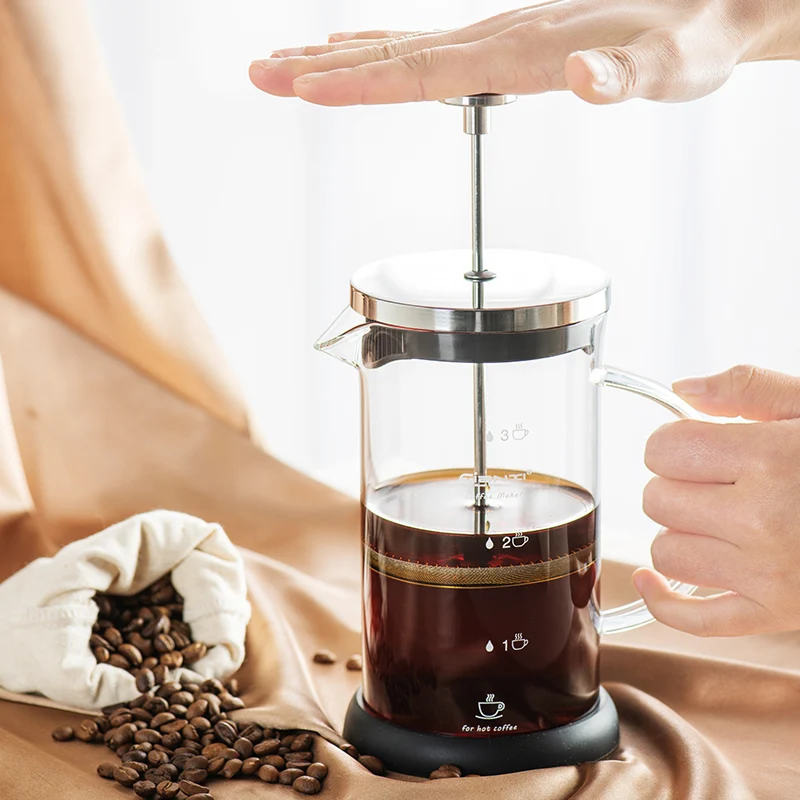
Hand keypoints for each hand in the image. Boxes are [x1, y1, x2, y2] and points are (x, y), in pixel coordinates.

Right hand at [250, 1, 799, 105]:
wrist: (713, 3)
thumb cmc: (697, 35)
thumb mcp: (676, 65)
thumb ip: (629, 76)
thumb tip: (582, 79)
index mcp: (527, 51)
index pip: (427, 69)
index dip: (363, 81)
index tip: (305, 85)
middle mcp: (502, 36)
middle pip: (396, 52)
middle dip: (323, 67)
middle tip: (261, 72)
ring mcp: (499, 35)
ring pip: (402, 46)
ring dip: (340, 57)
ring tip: (286, 62)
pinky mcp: (505, 42)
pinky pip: (426, 48)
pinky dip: (382, 52)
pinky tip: (362, 54)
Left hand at [636, 365, 799, 636]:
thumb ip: (747, 388)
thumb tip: (684, 390)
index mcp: (771, 460)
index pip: (664, 450)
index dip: (672, 442)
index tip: (692, 443)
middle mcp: (764, 521)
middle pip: (658, 500)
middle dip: (675, 483)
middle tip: (711, 480)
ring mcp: (769, 575)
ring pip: (667, 552)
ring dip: (680, 532)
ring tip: (717, 519)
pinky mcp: (777, 614)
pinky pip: (694, 620)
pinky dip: (664, 602)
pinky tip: (653, 580)